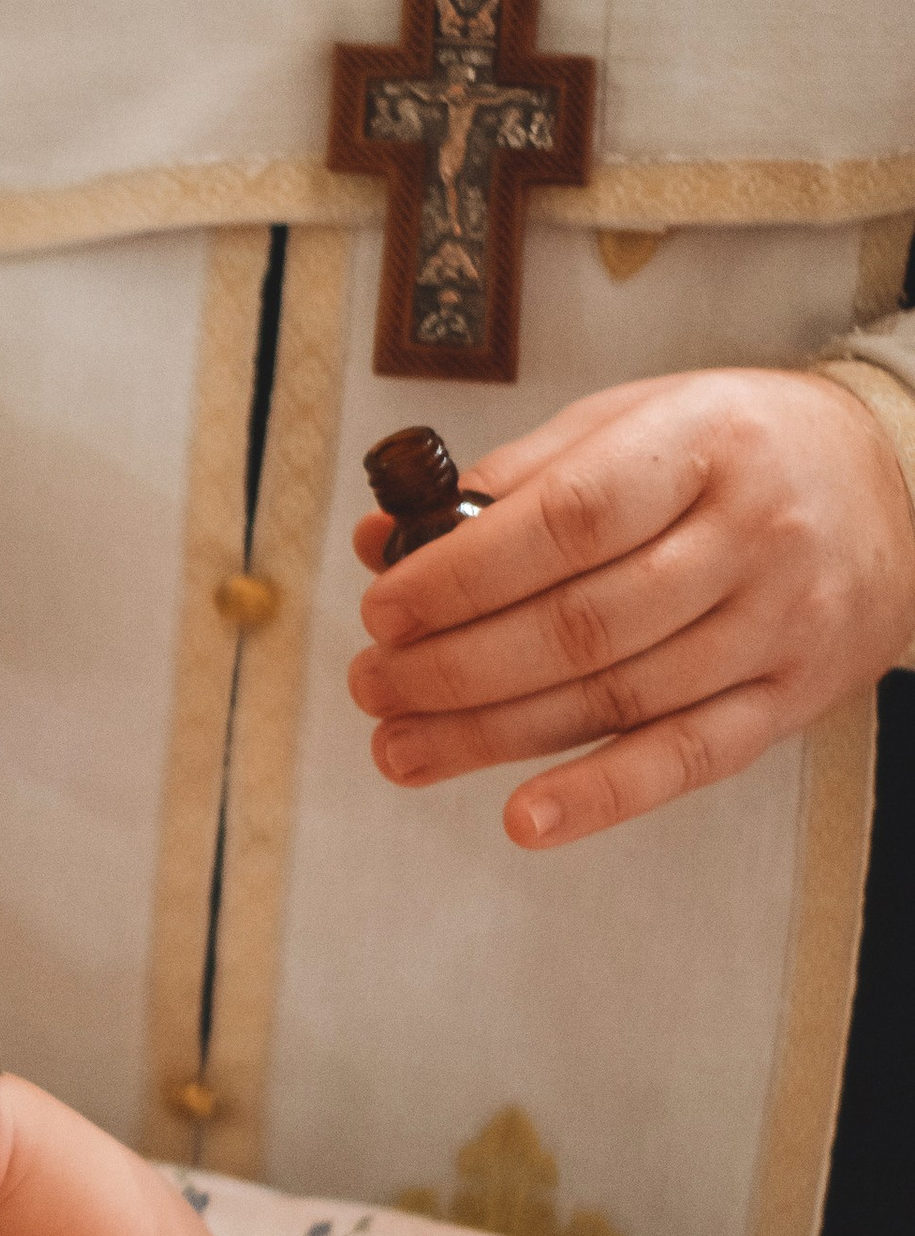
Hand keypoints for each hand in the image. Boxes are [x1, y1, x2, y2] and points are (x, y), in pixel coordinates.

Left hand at [347, 368, 914, 848]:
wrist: (893, 487)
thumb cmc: (738, 450)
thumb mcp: (639, 418)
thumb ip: (519, 476)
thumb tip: (392, 537)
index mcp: (704, 445)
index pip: (570, 519)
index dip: (465, 574)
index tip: (386, 608)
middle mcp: (752, 535)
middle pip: (583, 623)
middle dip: (456, 666)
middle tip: (373, 685)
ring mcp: (778, 624)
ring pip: (619, 696)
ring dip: (493, 735)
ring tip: (402, 747)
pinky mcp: (790, 698)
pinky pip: (688, 757)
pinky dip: (602, 794)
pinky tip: (525, 817)